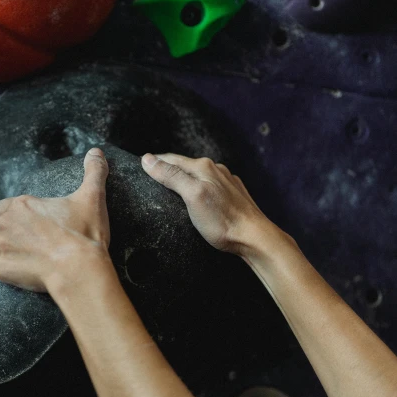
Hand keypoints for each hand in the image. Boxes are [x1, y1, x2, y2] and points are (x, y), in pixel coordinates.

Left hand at [0, 148, 111, 292]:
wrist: (78, 269)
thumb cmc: (83, 233)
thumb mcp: (93, 198)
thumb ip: (94, 172)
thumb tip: (96, 151)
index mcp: (21, 205)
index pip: (3, 206)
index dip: (13, 214)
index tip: (28, 223)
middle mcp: (6, 223)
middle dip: (8, 232)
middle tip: (29, 241)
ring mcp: (1, 247)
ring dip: (3, 249)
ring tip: (24, 256)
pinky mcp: (1, 269)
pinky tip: (13, 267)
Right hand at [141, 153, 267, 254]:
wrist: (255, 237)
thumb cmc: (222, 220)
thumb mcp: (191, 195)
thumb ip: (170, 175)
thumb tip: (147, 158)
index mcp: (204, 167)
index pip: (171, 159)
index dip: (155, 161)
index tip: (141, 164)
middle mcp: (216, 170)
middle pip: (185, 166)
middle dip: (169, 168)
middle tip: (152, 174)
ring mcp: (227, 182)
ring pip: (199, 176)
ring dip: (185, 178)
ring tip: (172, 185)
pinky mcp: (233, 196)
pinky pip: (211, 186)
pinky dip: (199, 187)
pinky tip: (198, 197)